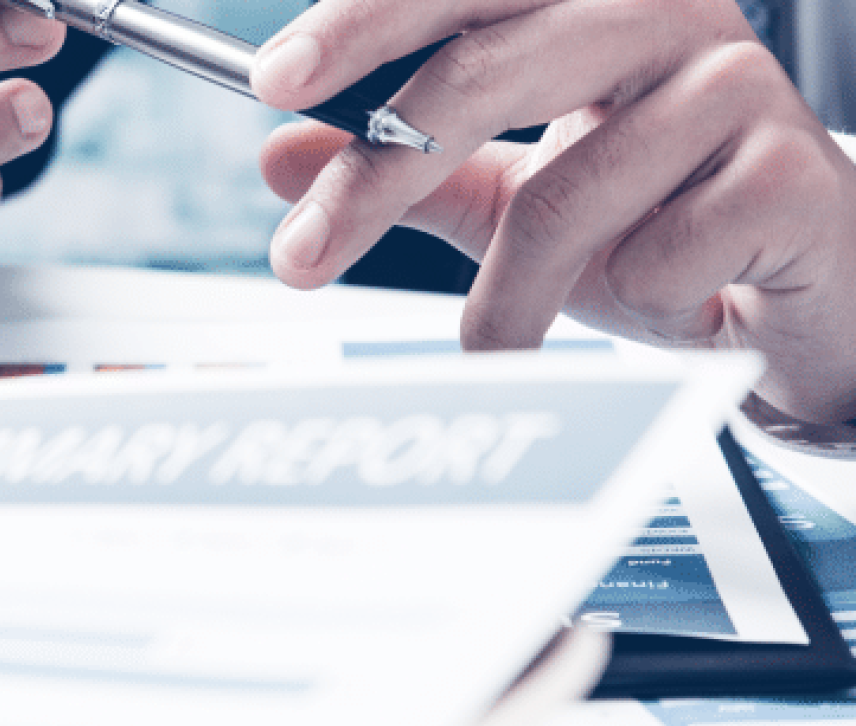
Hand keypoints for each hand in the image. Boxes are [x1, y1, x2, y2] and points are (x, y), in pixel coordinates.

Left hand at [252, 0, 855, 421]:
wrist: (805, 285)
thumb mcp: (511, 193)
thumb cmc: (657, 220)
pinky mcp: (793, 170)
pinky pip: (654, 254)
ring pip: (560, 194)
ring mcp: (738, 84)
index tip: (274, 84)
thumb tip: (275, 156)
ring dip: (508, 298)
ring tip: (498, 343)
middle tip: (301, 258)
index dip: (362, 25)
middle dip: (378, 178)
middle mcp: (664, 13)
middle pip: (484, 76)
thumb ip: (401, 169)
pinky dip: (632, 303)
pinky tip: (668, 299)